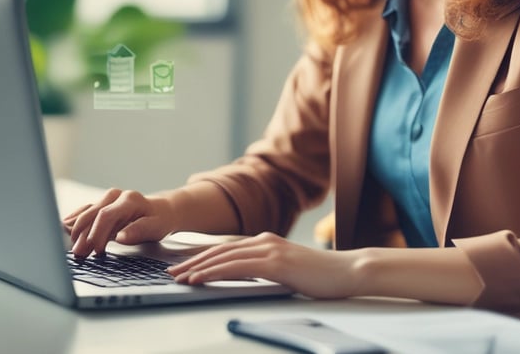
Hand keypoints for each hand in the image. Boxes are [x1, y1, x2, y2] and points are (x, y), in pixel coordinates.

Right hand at [63, 188, 175, 256]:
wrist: (162, 211)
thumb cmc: (160, 220)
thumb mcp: (156, 227)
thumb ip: (139, 231)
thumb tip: (121, 237)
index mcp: (129, 200)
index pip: (106, 215)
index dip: (97, 233)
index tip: (95, 250)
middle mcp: (116, 196)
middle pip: (93, 213)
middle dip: (83, 234)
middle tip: (77, 254)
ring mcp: (107, 200)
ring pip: (87, 213)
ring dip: (77, 230)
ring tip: (72, 249)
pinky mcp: (102, 206)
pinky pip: (85, 211)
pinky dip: (76, 221)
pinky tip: (65, 228)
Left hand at [167, 232, 361, 299]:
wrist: (347, 271)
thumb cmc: (321, 275)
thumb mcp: (287, 270)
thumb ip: (266, 268)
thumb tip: (244, 277)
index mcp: (267, 241)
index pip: (227, 249)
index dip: (204, 257)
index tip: (185, 267)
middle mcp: (265, 240)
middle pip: (220, 250)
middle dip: (193, 261)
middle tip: (173, 272)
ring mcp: (270, 250)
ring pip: (224, 257)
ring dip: (198, 267)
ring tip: (179, 277)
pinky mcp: (275, 263)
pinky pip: (236, 268)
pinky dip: (214, 272)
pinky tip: (200, 278)